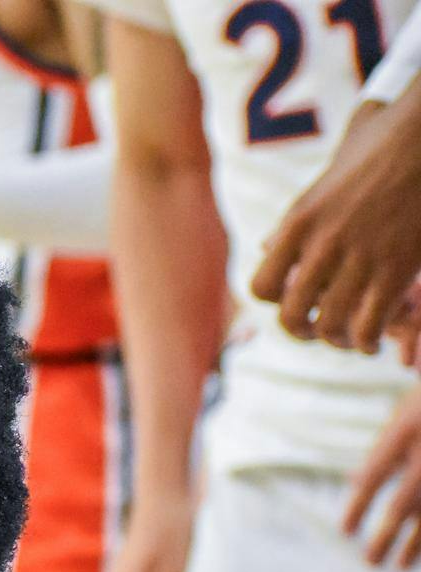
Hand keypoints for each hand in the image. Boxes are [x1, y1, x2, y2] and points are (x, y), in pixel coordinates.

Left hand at [250, 101, 420, 351]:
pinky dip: (370, 341)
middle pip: (291, 315)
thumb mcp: (326, 178)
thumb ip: (296, 218)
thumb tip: (266, 245)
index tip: (294, 301)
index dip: (275, 302)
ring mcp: (359, 258)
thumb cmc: (383, 144)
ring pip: (331, 326)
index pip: (261, 287)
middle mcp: (321, 244)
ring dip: (339, 342)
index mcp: (298, 222)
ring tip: (352, 341)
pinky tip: (375, 342)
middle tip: (319, 332)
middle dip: (304, 333)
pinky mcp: (395, 269)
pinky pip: (370, 324)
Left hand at [343, 383, 420, 566]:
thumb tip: (355, 483)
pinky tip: (420, 555)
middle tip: (368, 562)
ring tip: (397, 566)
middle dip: (386, 535)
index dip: (359, 504)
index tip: (345, 531)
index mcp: (408, 427)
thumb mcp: (406, 414)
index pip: (376, 473)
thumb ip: (385, 450)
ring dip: (415, 544)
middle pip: (405, 502)